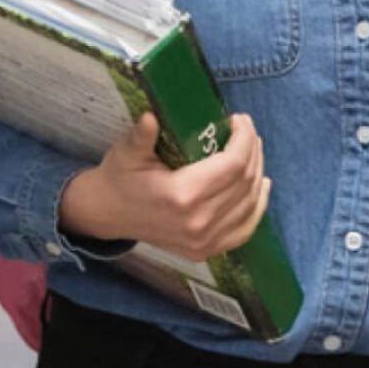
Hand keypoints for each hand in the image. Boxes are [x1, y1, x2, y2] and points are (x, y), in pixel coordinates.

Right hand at [56, 113, 270, 262]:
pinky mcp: (206, 251)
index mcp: (182, 195)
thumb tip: (152, 116)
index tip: (239, 120)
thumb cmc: (120, 177)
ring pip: (250, 203)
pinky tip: (260, 186)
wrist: (108, 213)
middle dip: (252, 150)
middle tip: (245, 130)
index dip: (244, 139)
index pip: (233, 164)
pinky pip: (244, 229)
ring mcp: (204, 241)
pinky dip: (257, 206)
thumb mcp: (128, 151)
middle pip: (245, 181)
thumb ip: (142, 134)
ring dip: (257, 173)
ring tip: (252, 150)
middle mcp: (199, 222)